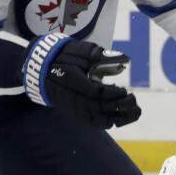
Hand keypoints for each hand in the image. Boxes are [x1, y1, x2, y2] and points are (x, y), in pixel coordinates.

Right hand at [22, 35, 139, 128]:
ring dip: (120, 117)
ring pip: (100, 120)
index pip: (97, 93)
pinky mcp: (78, 115)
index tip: (124, 89)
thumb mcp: (83, 51)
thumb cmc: (65, 57)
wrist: (41, 70)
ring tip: (134, 110)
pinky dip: (111, 121)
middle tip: (132, 98)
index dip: (114, 93)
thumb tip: (123, 59)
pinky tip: (121, 115)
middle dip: (121, 105)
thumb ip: (101, 56)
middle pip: (101, 108)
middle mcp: (75, 99)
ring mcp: (76, 109)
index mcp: (74, 82)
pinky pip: (96, 123)